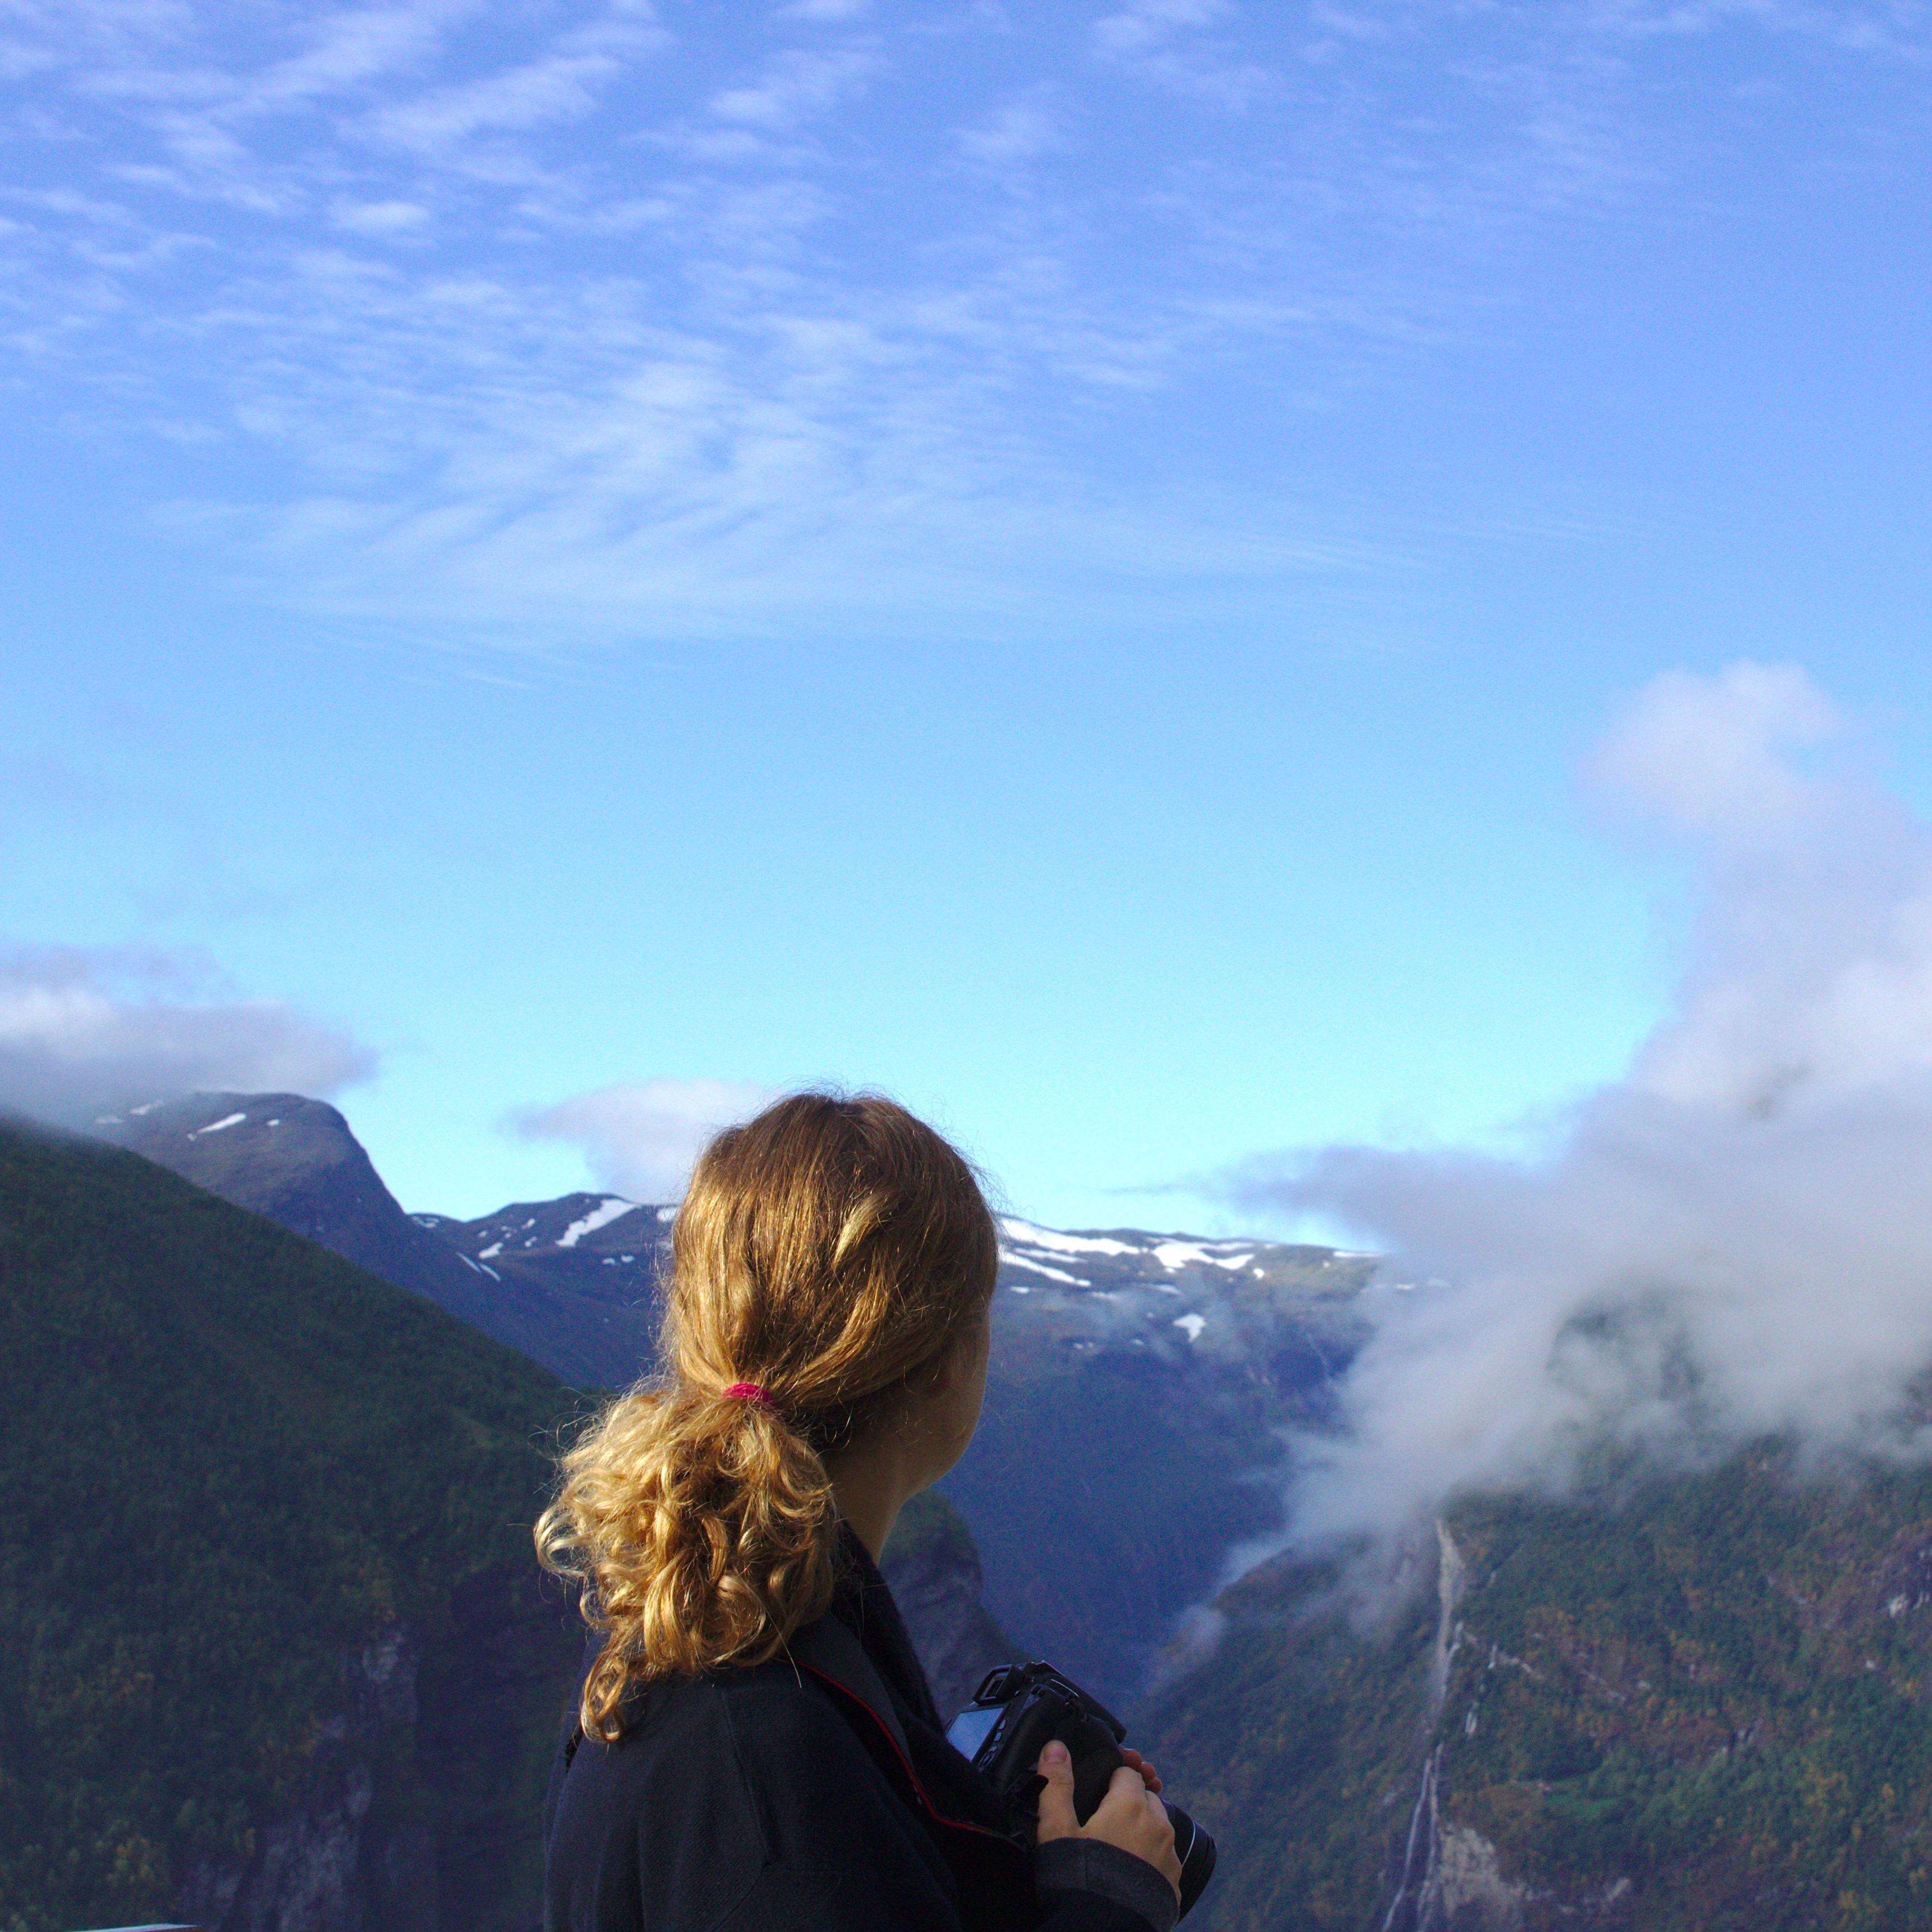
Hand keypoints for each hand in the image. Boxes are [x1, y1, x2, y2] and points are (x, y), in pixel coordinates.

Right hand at [1035, 1740, 1180, 1900]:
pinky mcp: (1174, 1884)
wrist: (1103, 1931)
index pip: (1128, 1772)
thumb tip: (1056, 1746)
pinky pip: (1165, 1857)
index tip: (1099, 1785)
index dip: (1111, 1776)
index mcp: (1131, 1805)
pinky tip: (1130, 1869)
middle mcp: (1158, 1825)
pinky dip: (1151, 1856)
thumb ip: (1056, 1784)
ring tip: (1115, 1843)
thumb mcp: (1057, 1830)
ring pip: (1158, 1827)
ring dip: (1142, 1827)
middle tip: (1103, 1817)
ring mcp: (1170, 1856)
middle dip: (1128, 1801)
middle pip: (1146, 1797)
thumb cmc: (1079, 1880)